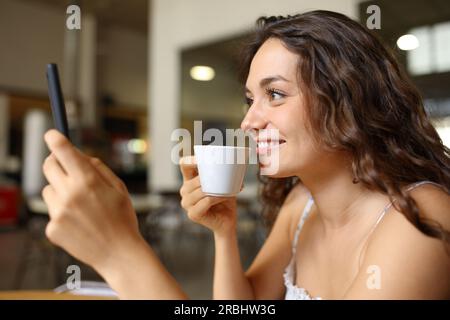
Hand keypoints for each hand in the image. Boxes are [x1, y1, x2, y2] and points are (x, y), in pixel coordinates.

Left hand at [42, 130, 143, 273]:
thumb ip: (98, 168)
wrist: (118, 253)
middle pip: (48, 166)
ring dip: (59, 190)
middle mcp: (69, 194)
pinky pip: (51, 211)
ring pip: (48, 190)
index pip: (64, 151)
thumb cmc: (122, 219)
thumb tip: (79, 155)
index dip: (55, 138)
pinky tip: (78, 222)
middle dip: (55, 162)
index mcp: (88, 181)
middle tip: (65, 167)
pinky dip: (61, 212)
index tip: (51, 134)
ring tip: (80, 205)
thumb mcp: (118, 188)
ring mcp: (58, 212)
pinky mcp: (52, 228)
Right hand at [179, 156, 237, 237]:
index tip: (202, 158)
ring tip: (227, 189)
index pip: (184, 165)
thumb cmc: (225, 201)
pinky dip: (217, 198)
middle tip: (223, 178)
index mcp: (190, 181)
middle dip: (207, 178)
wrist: (227, 222)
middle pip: (192, 180)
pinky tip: (225, 196)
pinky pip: (206, 201)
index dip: (190, 160)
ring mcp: (187, 204)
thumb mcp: (225, 184)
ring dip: (214, 189)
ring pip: (200, 191)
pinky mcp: (193, 214)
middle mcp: (185, 191)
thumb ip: (226, 173)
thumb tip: (238, 160)